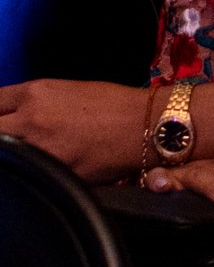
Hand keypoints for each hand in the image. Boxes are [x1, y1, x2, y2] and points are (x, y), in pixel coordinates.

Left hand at [0, 79, 150, 181]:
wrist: (145, 126)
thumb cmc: (113, 104)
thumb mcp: (68, 90)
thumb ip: (35, 102)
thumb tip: (13, 115)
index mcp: (36, 94)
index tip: (1, 117)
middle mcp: (31, 120)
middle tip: (9, 139)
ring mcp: (39, 150)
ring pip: (4, 157)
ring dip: (11, 155)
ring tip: (26, 155)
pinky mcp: (52, 174)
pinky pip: (27, 176)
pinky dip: (28, 173)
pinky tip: (39, 170)